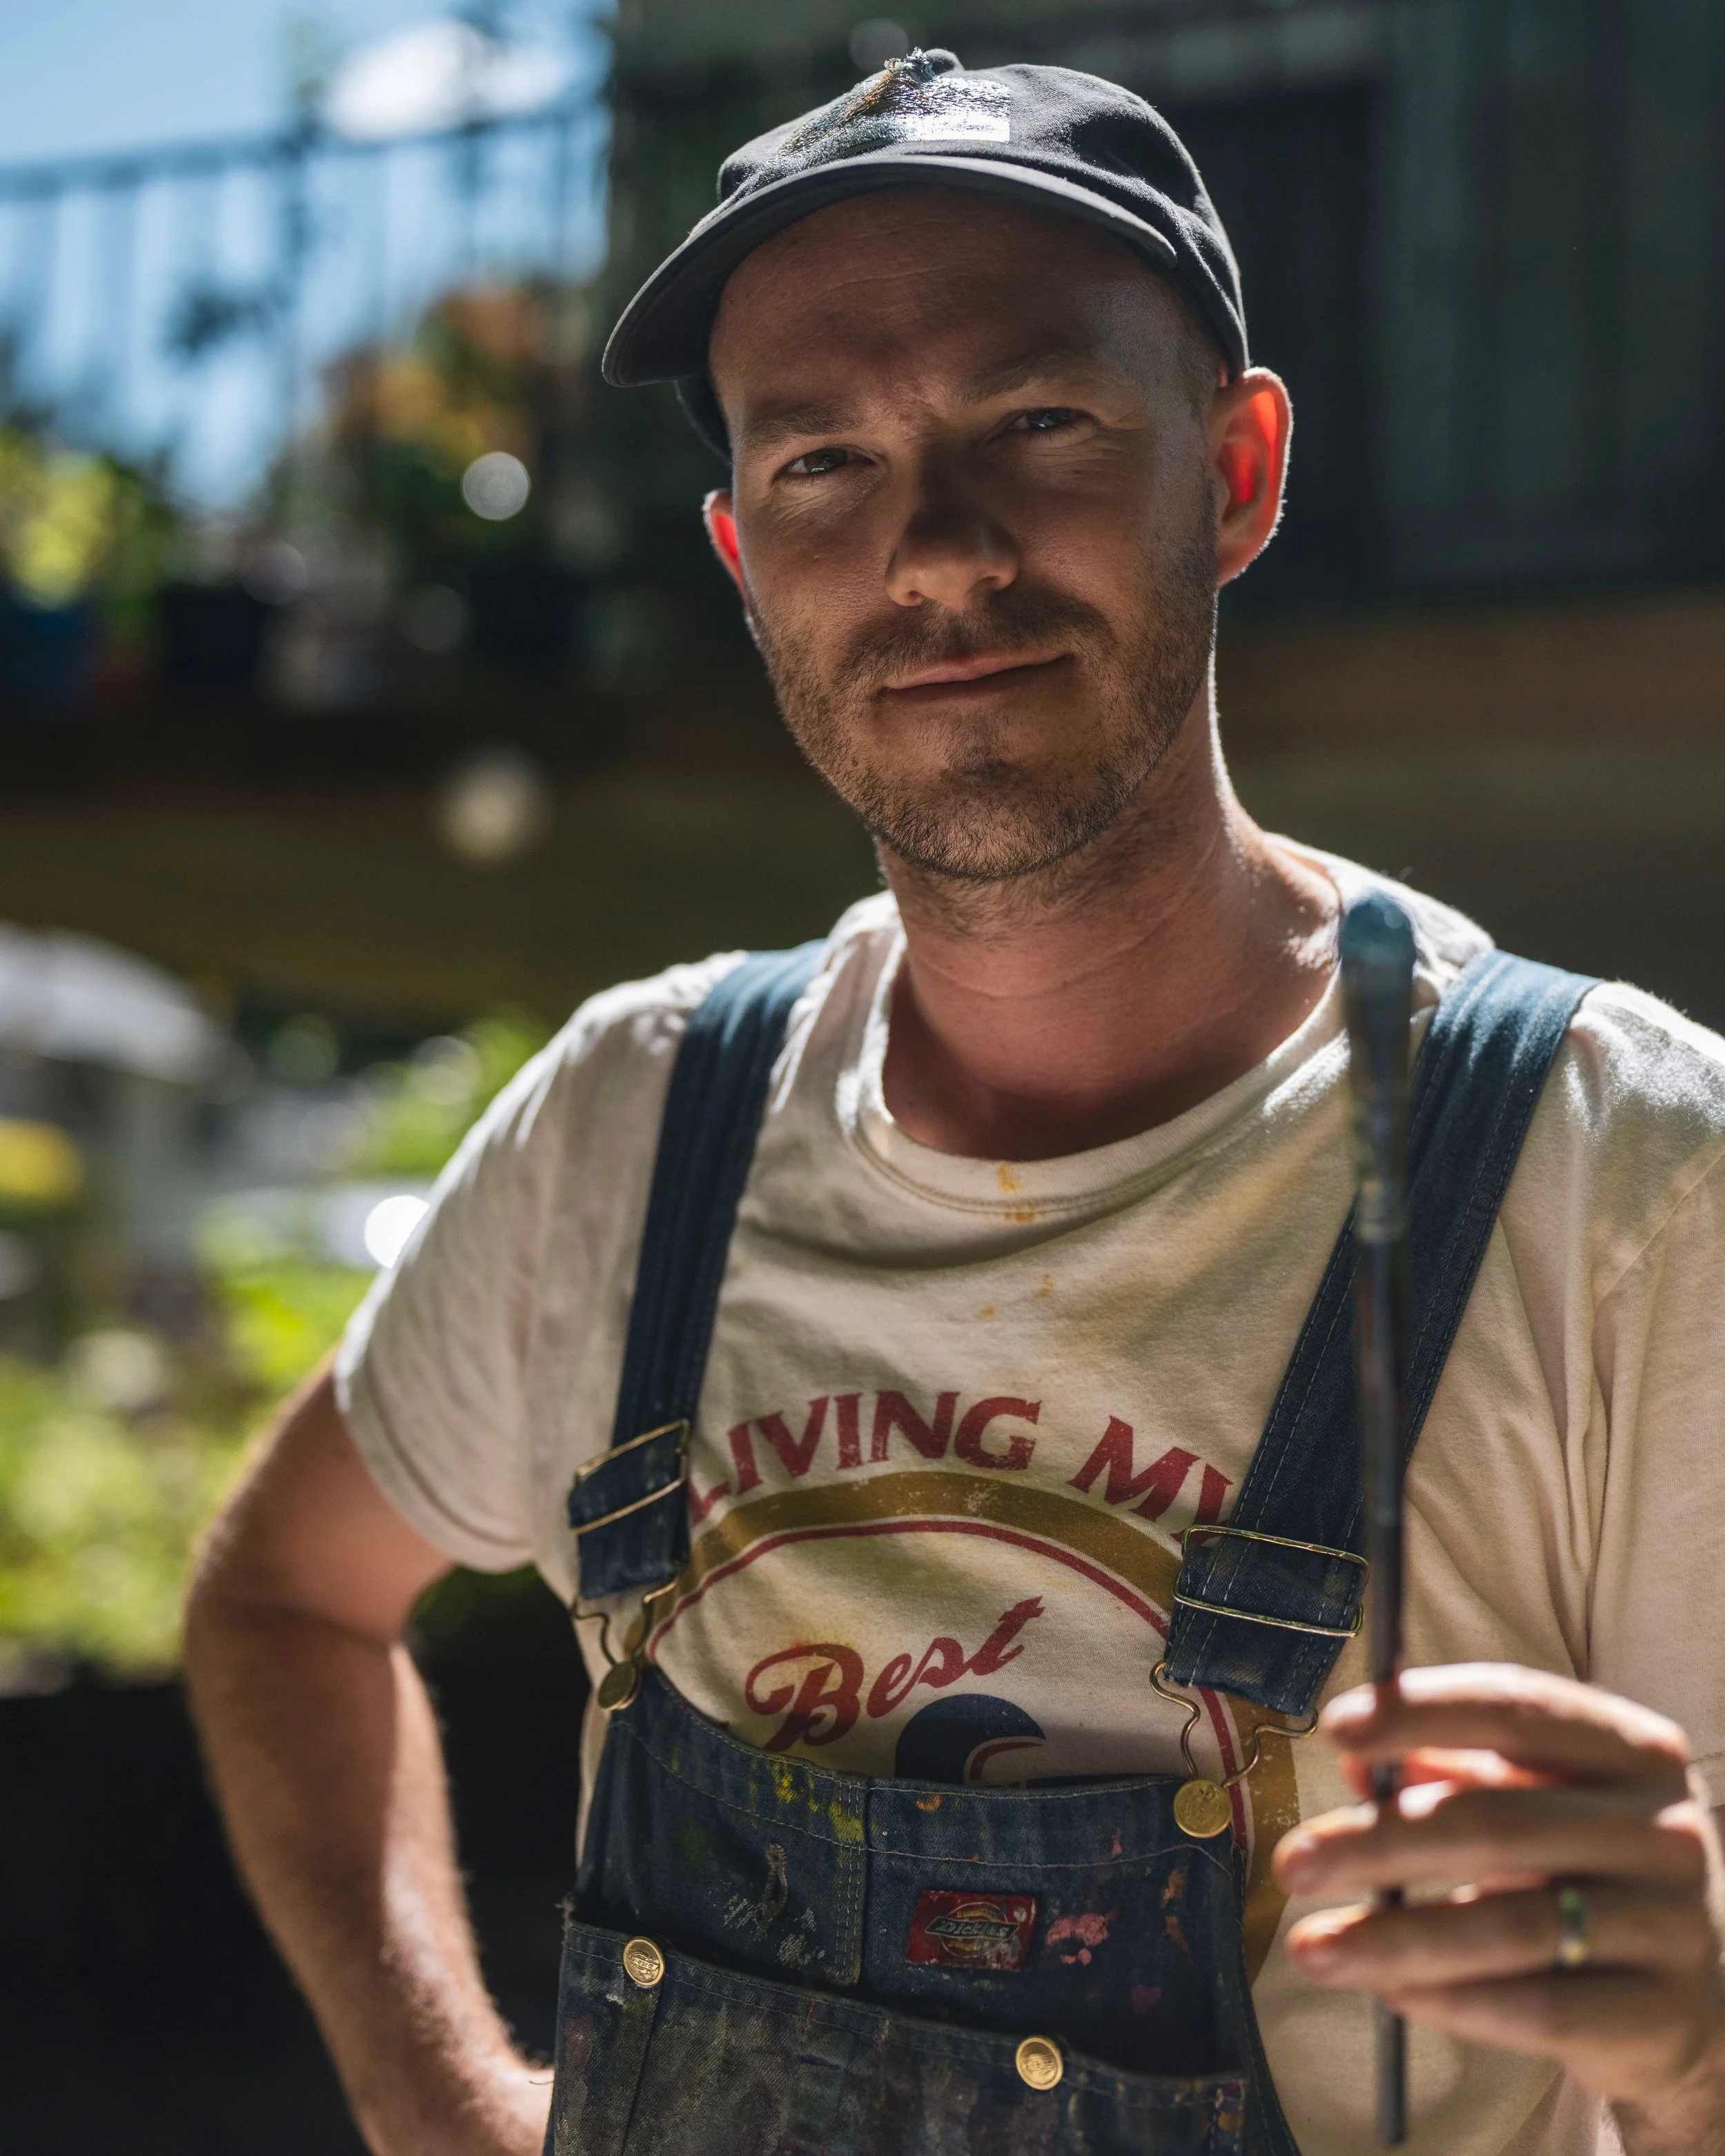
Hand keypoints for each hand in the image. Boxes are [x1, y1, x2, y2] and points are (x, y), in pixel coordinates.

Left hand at [1272, 1664, 1724, 2127]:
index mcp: (1632, 1748)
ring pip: (1507, 1923)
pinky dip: (1449, 1998)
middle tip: (1293, 1863)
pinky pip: (1535, 2005)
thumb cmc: (1585, 1870)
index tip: (1335, 1729)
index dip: (1421, 1711)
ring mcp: (1671, 1923)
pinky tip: (1388, 1992)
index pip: (1515, 1706)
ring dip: (1392, 1937)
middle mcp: (1663, 1828)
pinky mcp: (1661, 2014)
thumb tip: (1354, 1762)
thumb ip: (1445, 1770)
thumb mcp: (1530, 1802)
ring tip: (1310, 1948)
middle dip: (1377, 1842)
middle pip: (1494, 1822)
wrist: (1695, 1996)